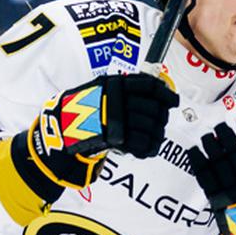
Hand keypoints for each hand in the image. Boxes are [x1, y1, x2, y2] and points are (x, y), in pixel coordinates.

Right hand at [14, 73, 177, 196]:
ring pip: (150, 128)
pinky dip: (148, 148)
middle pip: (153, 109)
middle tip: (160, 122)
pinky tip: (147, 149)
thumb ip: (125, 87)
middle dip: (161, 117)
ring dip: (156, 134)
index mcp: (118, 85)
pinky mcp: (117, 139)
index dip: (166, 95)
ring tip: (154, 137)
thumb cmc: (82, 107)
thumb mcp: (102, 87)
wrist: (61, 126)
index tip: (173, 101)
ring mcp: (119, 120)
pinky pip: (142, 144)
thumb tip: (153, 87)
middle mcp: (120, 101)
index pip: (150, 87)